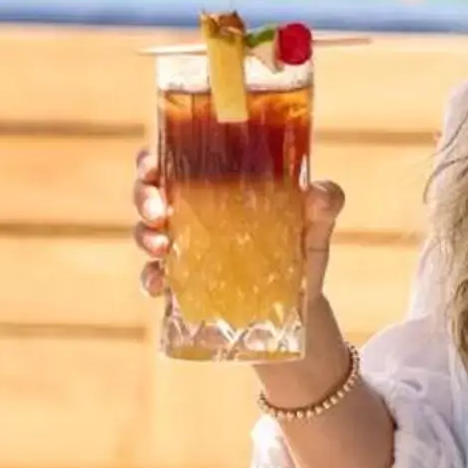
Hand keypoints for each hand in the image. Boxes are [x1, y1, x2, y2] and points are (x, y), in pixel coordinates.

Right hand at [134, 147, 347, 309]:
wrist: (299, 308)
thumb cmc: (302, 252)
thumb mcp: (315, 227)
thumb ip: (323, 206)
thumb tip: (320, 193)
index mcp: (216, 186)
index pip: (173, 159)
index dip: (150, 159)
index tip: (151, 166)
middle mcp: (192, 212)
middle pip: (148, 192)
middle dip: (143, 197)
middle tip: (157, 211)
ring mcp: (182, 249)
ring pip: (145, 233)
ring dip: (145, 237)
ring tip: (162, 248)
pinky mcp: (181, 286)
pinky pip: (152, 278)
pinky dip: (150, 280)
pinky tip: (160, 284)